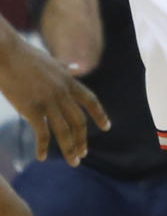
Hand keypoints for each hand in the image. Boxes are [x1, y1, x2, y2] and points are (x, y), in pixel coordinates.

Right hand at [0, 31, 109, 165]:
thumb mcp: (51, 61)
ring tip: (74, 161)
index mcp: (68, 80)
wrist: (5, 53)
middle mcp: (63, 92)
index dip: (100, 115)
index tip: (107, 127)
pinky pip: (42, 134)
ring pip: (65, 131)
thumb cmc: (24, 56)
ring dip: (71, 149)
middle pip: (79, 121)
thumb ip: (65, 68)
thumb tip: (76, 67)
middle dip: (82, 139)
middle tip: (83, 153)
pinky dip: (43, 147)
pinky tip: (42, 157)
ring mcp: (48, 101)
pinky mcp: (32, 109)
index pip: (90, 101)